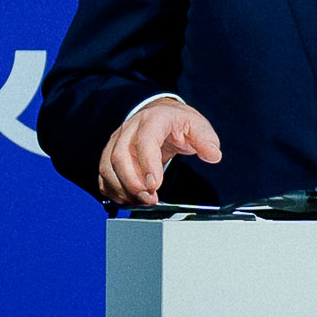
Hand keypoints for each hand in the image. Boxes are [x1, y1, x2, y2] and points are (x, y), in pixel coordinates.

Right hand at [96, 101, 222, 205]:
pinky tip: (128, 199)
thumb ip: (206, 140)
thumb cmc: (177, 122)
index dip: (147, 164)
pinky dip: (112, 190)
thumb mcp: (197, 126)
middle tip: (149, 198)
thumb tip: (213, 155)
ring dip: (122, 189)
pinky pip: (103, 175)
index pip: (145, 141)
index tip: (155, 185)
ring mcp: (116, 142)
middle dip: (132, 182)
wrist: (161, 114)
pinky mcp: (110, 155)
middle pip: (119, 156)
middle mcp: (129, 129)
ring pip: (107, 167)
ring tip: (141, 201)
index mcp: (153, 120)